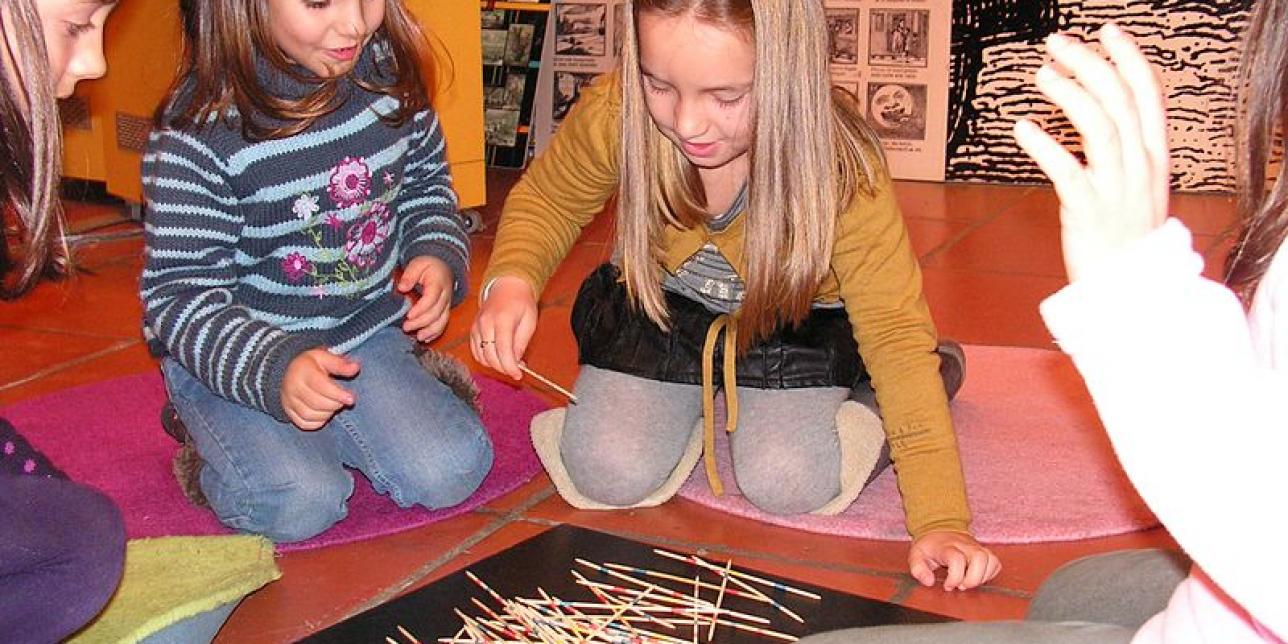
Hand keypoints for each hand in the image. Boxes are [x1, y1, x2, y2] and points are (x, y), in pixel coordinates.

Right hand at [280, 348, 359, 430]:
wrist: (289, 371)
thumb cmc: (311, 364)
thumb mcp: (325, 357)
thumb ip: (340, 364)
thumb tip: (356, 368)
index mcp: (303, 371)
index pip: (321, 386)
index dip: (338, 394)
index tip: (351, 398)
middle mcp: (293, 387)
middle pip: (316, 403)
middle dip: (335, 404)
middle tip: (344, 400)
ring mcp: (288, 401)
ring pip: (309, 415)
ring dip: (327, 413)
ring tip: (334, 405)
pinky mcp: (288, 412)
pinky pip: (304, 423)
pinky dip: (318, 422)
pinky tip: (325, 413)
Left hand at [398, 256, 453, 341]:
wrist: (443, 265)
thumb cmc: (428, 265)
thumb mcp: (417, 264)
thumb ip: (409, 275)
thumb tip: (402, 288)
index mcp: (438, 283)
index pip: (431, 299)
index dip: (421, 309)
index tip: (408, 315)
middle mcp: (445, 296)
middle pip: (436, 312)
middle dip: (421, 322)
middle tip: (406, 327)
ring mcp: (447, 304)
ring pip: (442, 320)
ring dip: (430, 331)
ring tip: (418, 337)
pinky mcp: (446, 310)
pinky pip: (444, 323)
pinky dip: (436, 332)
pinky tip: (426, 338)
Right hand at [470, 276, 537, 379]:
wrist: (506, 287)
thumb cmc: (521, 303)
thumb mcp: (529, 322)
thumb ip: (521, 343)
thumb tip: (516, 362)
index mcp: (502, 320)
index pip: (503, 350)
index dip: (510, 367)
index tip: (519, 375)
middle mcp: (485, 324)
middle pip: (490, 356)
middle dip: (504, 367)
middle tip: (516, 369)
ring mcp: (476, 327)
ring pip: (481, 356)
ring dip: (495, 365)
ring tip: (508, 360)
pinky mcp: (472, 331)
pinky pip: (476, 352)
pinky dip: (486, 359)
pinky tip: (498, 356)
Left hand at [908, 531, 1001, 590]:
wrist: (939, 529)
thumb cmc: (929, 546)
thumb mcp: (916, 556)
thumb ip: (918, 570)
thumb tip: (929, 582)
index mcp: (947, 546)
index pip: (957, 559)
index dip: (954, 577)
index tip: (947, 585)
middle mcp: (965, 545)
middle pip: (979, 558)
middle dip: (973, 578)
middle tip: (961, 586)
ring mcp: (976, 547)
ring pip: (991, 560)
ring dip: (982, 577)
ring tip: (969, 583)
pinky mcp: (984, 551)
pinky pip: (995, 563)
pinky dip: (990, 574)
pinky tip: (977, 578)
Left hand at [1012, 23, 1169, 282]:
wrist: (1132, 290)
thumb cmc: (1126, 238)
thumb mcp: (1139, 186)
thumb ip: (1126, 149)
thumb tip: (1103, 111)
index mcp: (1154, 157)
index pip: (1148, 96)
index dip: (1129, 59)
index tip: (1107, 32)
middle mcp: (1140, 167)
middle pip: (1119, 101)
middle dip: (1089, 64)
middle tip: (1057, 43)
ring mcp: (1117, 189)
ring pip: (1100, 127)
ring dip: (1069, 94)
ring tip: (1041, 75)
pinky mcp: (1089, 211)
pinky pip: (1068, 171)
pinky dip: (1045, 145)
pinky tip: (1022, 128)